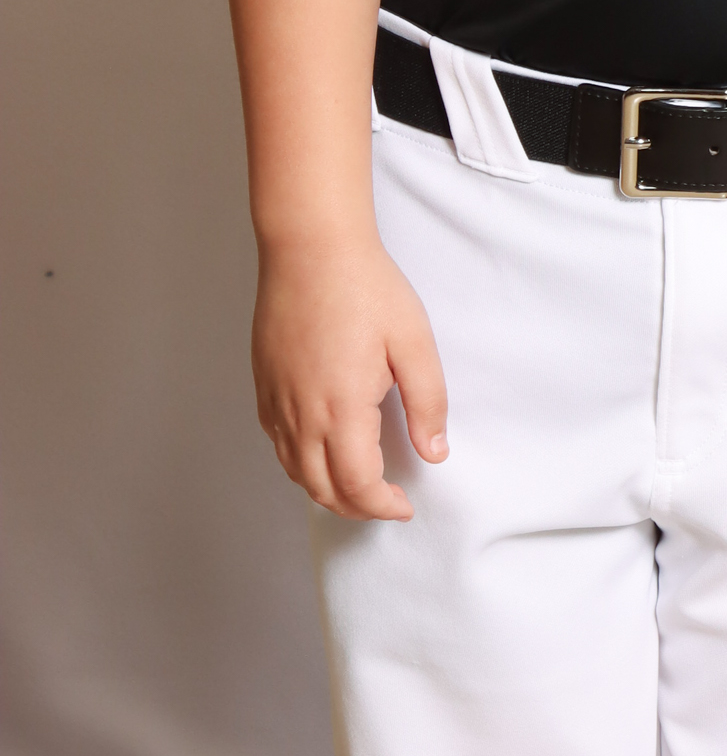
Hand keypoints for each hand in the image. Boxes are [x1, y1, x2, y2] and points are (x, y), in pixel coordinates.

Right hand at [251, 232, 448, 518]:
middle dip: (357, 508)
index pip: (358, 485)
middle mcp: (301, 415)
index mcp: (342, 410)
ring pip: (295, 472)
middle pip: (323, 489)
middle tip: (386, 502)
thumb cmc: (366, 288)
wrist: (311, 248)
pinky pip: (278, 444)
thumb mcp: (414, 342)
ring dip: (327, 489)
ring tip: (359, 484)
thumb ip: (427, 403)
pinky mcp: (264, 386)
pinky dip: (300, 463)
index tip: (405, 505)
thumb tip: (434, 452)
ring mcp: (277, 402)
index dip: (383, 506)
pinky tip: (323, 450)